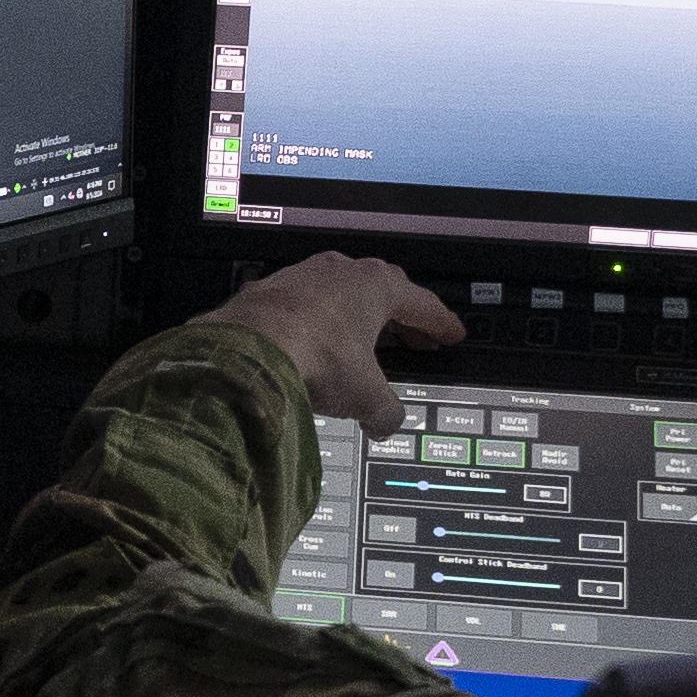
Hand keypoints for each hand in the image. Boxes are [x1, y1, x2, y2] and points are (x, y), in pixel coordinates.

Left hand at [207, 249, 459, 438]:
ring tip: (365, 344)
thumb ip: (386, 411)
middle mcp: (341, 272)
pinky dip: (319, 322)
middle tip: (415, 338)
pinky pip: (305, 304)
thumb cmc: (313, 359)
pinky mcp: (269, 292)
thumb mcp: (364, 395)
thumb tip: (387, 424)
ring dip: (357, 317)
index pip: (422, 303)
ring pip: (341, 293)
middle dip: (402, 318)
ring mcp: (301, 277)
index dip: (441, 323)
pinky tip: (317, 344)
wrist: (245, 354)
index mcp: (376, 286)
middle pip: (384, 291)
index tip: (451, 333)